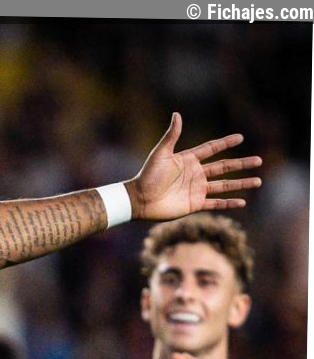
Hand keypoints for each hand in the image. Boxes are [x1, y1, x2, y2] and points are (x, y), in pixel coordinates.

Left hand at [126, 113, 262, 220]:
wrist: (139, 200)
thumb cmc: (147, 175)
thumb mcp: (161, 154)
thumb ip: (171, 135)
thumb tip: (177, 114)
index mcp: (188, 160)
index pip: (211, 149)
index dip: (225, 143)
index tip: (241, 137)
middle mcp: (195, 174)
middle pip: (224, 167)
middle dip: (241, 164)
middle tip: (259, 160)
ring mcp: (196, 189)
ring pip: (225, 185)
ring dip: (241, 183)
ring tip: (258, 181)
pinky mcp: (195, 204)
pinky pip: (216, 203)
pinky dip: (229, 203)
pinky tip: (243, 202)